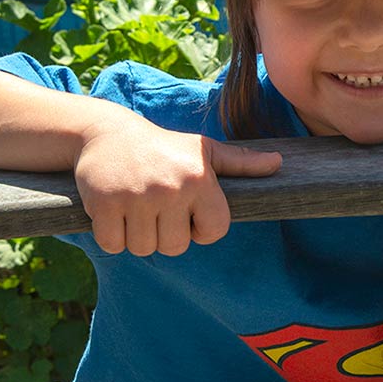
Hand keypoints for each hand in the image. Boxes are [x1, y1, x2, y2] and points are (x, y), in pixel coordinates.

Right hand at [74, 117, 281, 256]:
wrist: (106, 133)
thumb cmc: (163, 147)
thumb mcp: (204, 150)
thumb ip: (241, 162)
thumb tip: (278, 163)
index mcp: (200, 178)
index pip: (214, 231)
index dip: (200, 228)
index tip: (186, 210)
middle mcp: (171, 188)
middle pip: (175, 247)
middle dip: (165, 234)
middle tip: (155, 205)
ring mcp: (136, 197)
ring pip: (143, 248)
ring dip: (137, 236)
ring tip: (135, 205)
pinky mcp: (104, 204)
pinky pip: (113, 244)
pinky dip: (111, 235)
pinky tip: (114, 210)